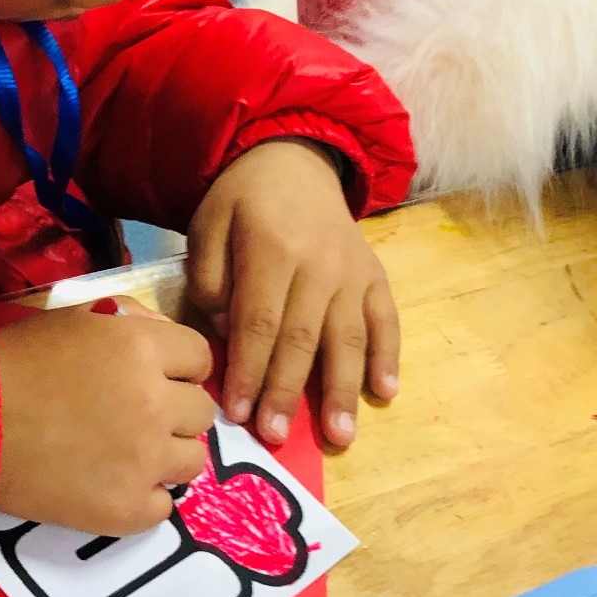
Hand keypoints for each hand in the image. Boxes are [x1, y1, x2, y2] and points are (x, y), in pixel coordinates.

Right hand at [0, 304, 215, 533]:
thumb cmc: (16, 363)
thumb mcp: (75, 318)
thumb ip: (131, 321)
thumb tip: (165, 336)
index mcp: (142, 349)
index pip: (201, 358)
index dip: (180, 367)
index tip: (158, 377)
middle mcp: (155, 403)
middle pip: (200, 411)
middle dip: (174, 410)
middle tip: (133, 416)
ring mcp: (145, 462)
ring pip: (192, 460)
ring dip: (165, 455)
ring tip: (125, 453)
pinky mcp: (127, 509)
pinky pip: (164, 507)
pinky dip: (142, 498)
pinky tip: (111, 484)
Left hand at [186, 139, 398, 451]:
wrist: (294, 160)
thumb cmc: (242, 202)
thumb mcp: (208, 226)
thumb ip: (209, 280)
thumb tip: (225, 333)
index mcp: (270, 248)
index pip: (259, 321)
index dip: (250, 370)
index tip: (238, 414)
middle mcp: (318, 263)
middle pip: (302, 337)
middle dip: (289, 391)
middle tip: (277, 437)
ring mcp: (352, 271)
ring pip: (348, 337)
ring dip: (343, 390)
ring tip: (340, 436)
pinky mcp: (375, 276)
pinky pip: (386, 320)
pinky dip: (389, 357)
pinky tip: (385, 394)